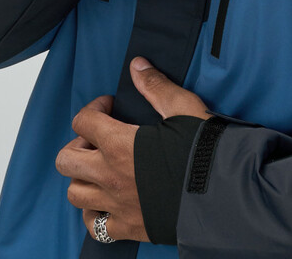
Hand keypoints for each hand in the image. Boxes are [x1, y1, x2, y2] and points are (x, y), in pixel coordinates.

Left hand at [56, 57, 211, 242]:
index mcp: (119, 144)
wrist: (224, 191)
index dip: (94, 108)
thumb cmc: (204, 148)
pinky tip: (110, 199)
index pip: (83, 121)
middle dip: (79, 143)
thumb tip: (137, 65)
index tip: (110, 107)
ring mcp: (116, 205)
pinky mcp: (127, 228)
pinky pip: (93, 225)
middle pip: (67, 160)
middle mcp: (110, 176)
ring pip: (74, 193)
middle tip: (101, 138)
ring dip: (84, 177)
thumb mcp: (183, 107)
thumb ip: (155, 86)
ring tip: (104, 168)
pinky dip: (95, 212)